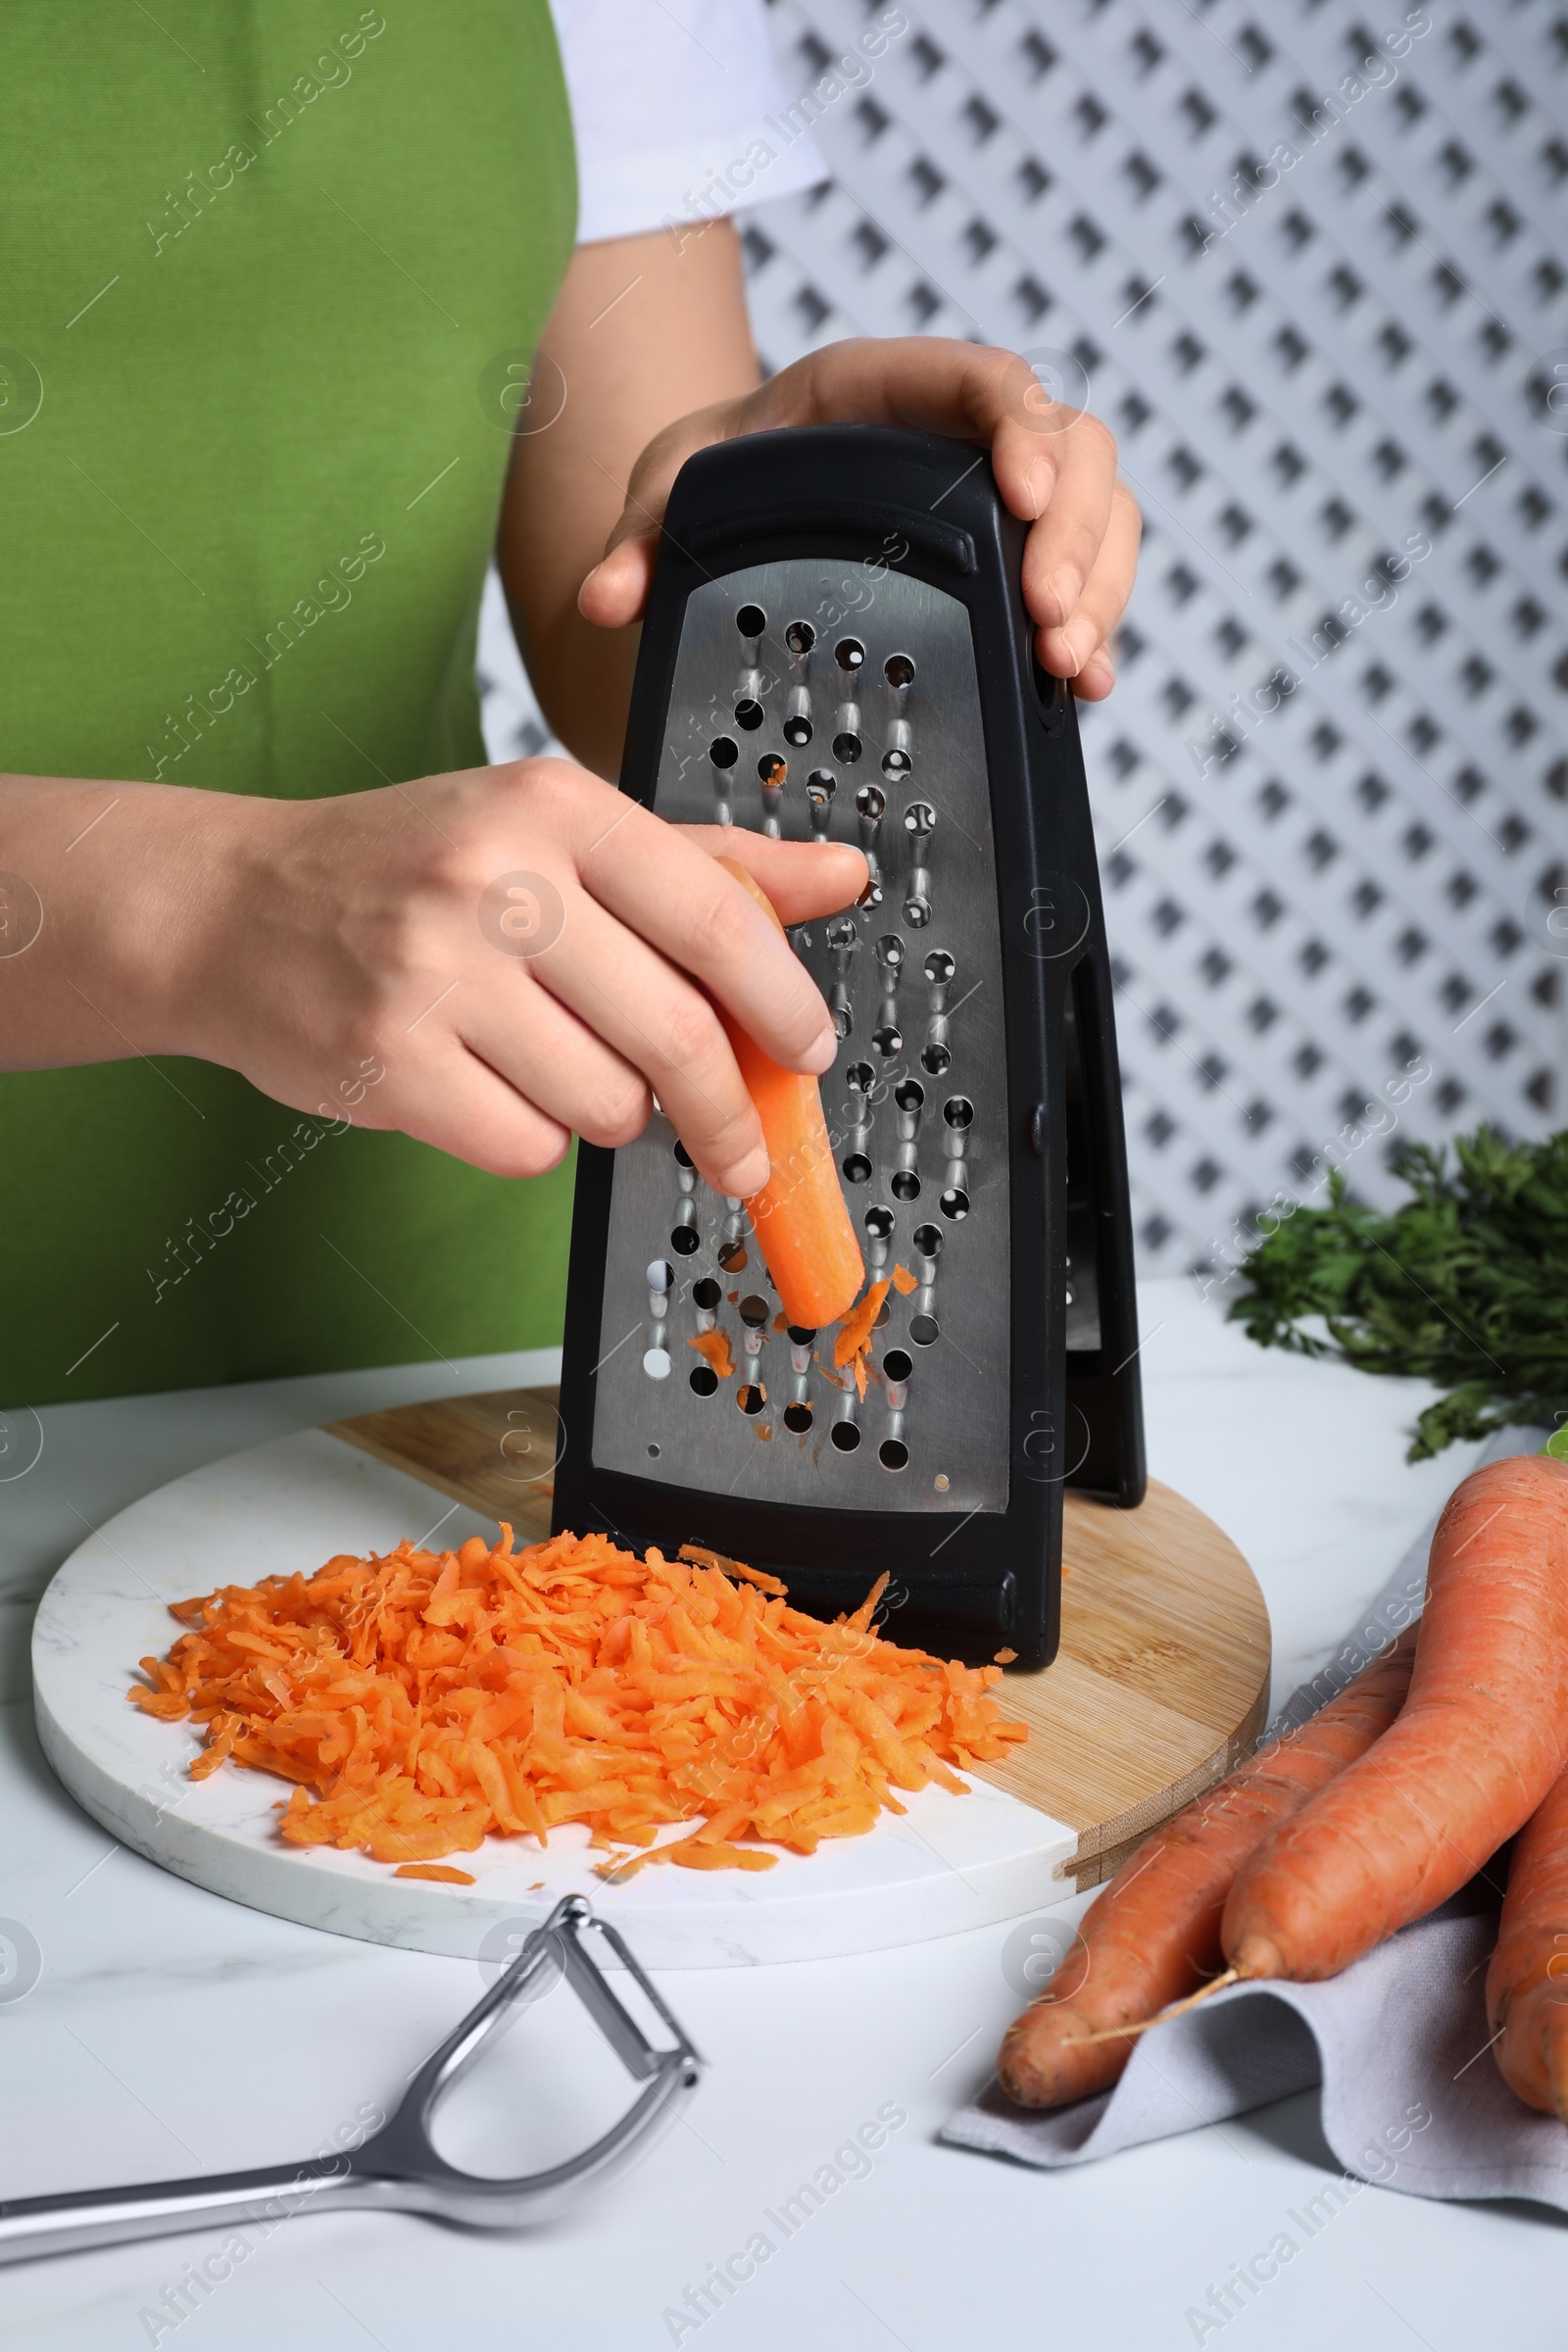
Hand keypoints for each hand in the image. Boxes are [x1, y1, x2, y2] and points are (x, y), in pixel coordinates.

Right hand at [45, 761, 863, 1193]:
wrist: (230, 909)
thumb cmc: (411, 868)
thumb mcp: (554, 830)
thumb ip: (706, 863)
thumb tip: (843, 875)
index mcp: (554, 804)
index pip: (716, 917)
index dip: (783, 1004)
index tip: (808, 1055)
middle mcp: (496, 877)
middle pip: (676, 1033)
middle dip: (726, 1111)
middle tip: (742, 1147)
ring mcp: (436, 972)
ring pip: (605, 1102)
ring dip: (608, 1114)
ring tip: (556, 1068)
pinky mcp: (390, 1060)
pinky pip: (526, 1147)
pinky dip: (529, 1139)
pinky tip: (488, 1089)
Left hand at [578, 338, 1140, 700]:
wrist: (725, 518)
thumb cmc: (705, 485)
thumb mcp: (666, 497)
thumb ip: (638, 539)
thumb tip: (607, 599)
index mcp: (882, 389)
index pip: (983, 381)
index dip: (1021, 428)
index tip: (1020, 497)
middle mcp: (957, 431)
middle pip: (1070, 447)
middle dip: (1074, 532)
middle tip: (1048, 618)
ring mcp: (997, 497)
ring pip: (1098, 508)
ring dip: (1098, 585)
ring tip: (1065, 664)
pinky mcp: (1014, 560)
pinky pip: (1089, 571)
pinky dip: (1095, 624)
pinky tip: (1081, 685)